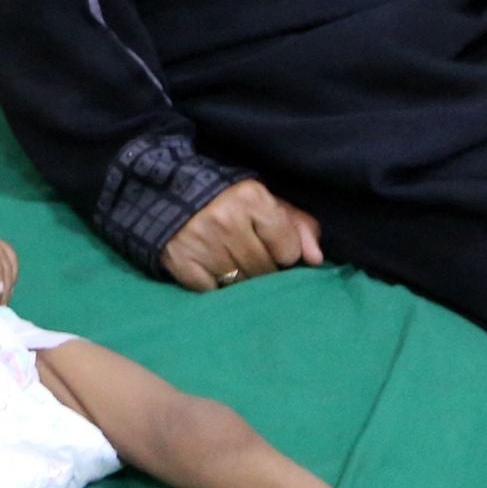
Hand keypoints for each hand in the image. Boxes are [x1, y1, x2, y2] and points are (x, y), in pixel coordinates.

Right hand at [163, 177, 323, 292]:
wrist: (170, 195)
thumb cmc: (228, 201)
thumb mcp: (265, 203)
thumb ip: (298, 226)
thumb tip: (317, 259)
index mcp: (252, 199)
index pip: (288, 250)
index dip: (284, 253)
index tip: (271, 246)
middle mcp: (228, 220)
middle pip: (265, 270)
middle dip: (264, 268)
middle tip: (251, 257)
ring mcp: (203, 243)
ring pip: (241, 284)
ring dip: (241, 280)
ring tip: (233, 264)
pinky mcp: (182, 262)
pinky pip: (213, 292)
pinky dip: (216, 287)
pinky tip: (212, 271)